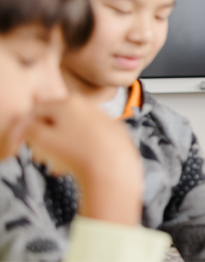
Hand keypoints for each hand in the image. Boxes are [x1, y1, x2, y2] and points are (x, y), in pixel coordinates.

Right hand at [26, 95, 142, 225]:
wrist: (112, 168)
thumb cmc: (75, 153)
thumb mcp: (41, 140)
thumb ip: (28, 128)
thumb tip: (26, 122)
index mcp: (68, 102)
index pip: (38, 109)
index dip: (27, 128)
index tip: (24, 144)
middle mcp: (88, 105)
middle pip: (57, 119)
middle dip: (45, 138)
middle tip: (39, 156)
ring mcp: (103, 118)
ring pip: (73, 130)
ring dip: (60, 147)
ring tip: (55, 166)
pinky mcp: (114, 133)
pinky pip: (90, 139)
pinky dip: (79, 150)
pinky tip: (72, 167)